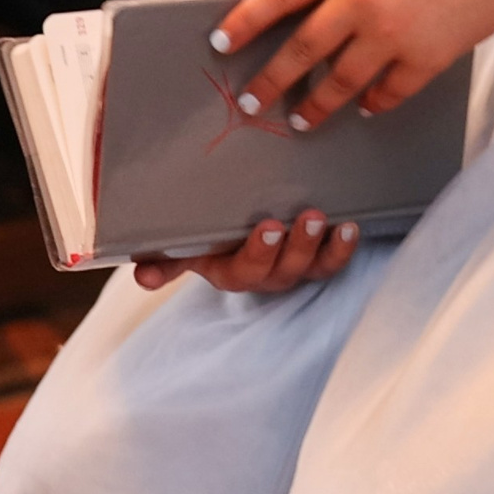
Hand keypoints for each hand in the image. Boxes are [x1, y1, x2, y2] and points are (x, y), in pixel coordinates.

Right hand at [134, 208, 358, 292]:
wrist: (236, 226)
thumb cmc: (210, 234)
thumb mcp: (187, 243)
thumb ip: (166, 256)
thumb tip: (142, 276)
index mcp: (229, 272)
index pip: (242, 271)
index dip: (258, 253)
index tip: (270, 226)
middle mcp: (265, 274)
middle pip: (282, 271)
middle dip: (295, 246)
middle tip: (306, 217)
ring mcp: (295, 267)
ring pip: (311, 267)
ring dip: (323, 247)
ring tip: (328, 220)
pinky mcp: (319, 258)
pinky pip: (334, 261)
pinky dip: (343, 247)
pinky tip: (351, 227)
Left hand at [215, 0, 493, 130]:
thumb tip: (299, 0)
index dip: (244, 22)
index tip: (222, 44)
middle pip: (300, 49)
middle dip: (269, 80)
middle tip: (252, 100)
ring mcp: (391, 34)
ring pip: (338, 82)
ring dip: (314, 105)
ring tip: (300, 119)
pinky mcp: (422, 60)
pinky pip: (386, 94)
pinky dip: (372, 103)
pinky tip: (364, 107)